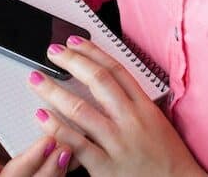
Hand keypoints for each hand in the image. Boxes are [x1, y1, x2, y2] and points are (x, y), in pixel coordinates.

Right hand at [0, 67, 72, 175]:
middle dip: (48, 169)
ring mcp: (10, 161)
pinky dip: (63, 158)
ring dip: (58, 166)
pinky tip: (73, 143)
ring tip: (70, 146)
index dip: (27, 166)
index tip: (47, 141)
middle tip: (65, 147)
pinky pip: (46, 163)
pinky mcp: (25, 151)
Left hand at [27, 36, 206, 176]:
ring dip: (55, 91)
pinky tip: (41, 117)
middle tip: (53, 52)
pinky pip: (77, 143)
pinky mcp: (106, 167)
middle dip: (73, 62)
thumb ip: (135, 104)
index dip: (93, 52)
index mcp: (145, 107)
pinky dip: (57, 129)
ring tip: (37, 80)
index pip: (116, 70)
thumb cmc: (170, 159)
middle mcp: (131, 121)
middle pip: (98, 81)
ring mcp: (118, 143)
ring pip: (81, 109)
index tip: (75, 42)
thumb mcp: (158, 122)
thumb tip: (112, 85)